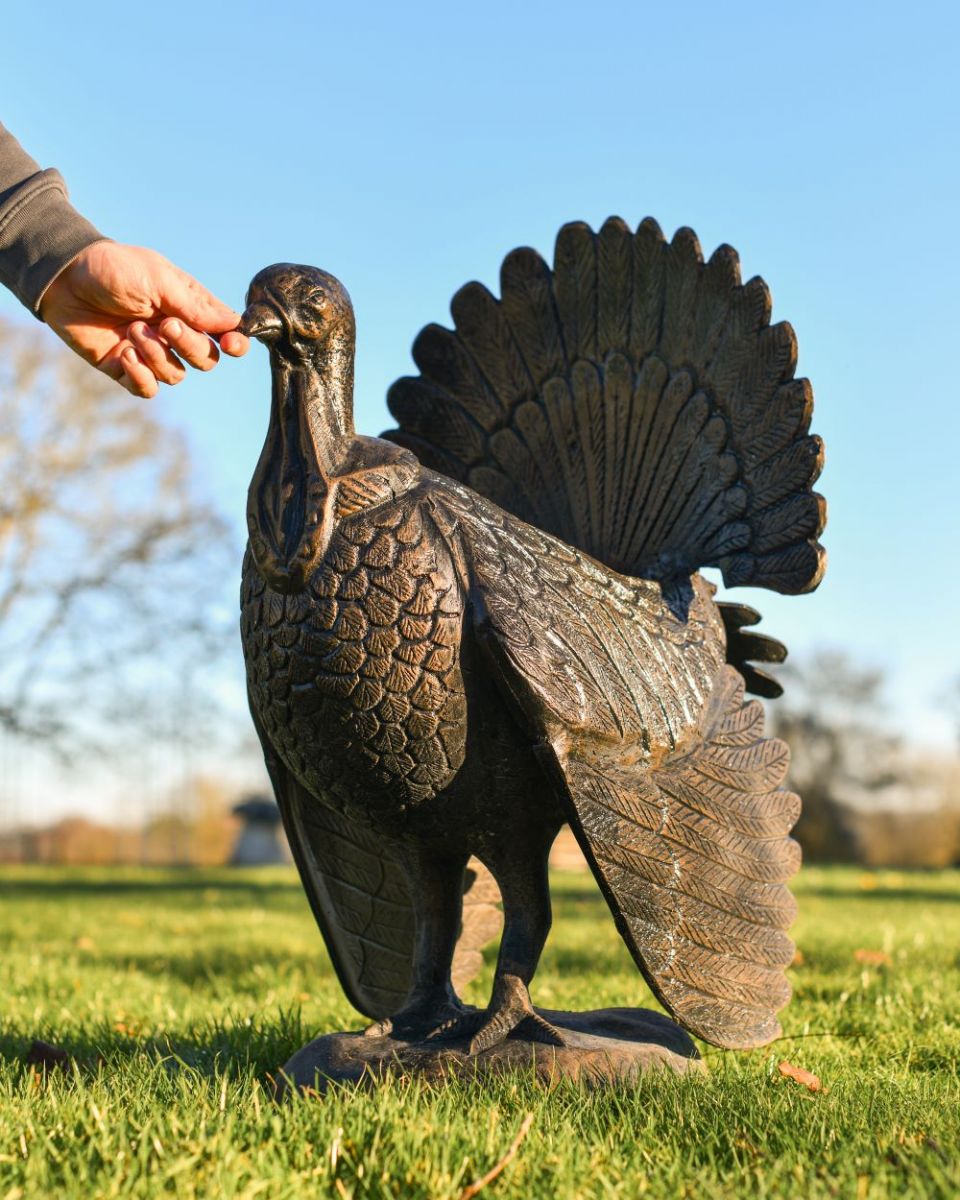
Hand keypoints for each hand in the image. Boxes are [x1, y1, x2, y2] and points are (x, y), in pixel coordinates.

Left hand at [38, 242, 248, 396]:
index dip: (234, 343)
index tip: (229, 343)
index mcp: (189, 307)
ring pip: (176, 375)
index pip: (225, 333)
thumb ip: (195, 306)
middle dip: (187, 345)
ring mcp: (151, 352)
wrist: (63, 279)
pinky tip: (124, 354)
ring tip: (132, 330)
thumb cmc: (112, 269)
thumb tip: (234, 324)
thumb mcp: (158, 279)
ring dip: (157, 355)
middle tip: (163, 324)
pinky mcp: (126, 368)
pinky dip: (141, 376)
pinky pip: (149, 389)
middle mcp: (175, 332)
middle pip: (206, 359)